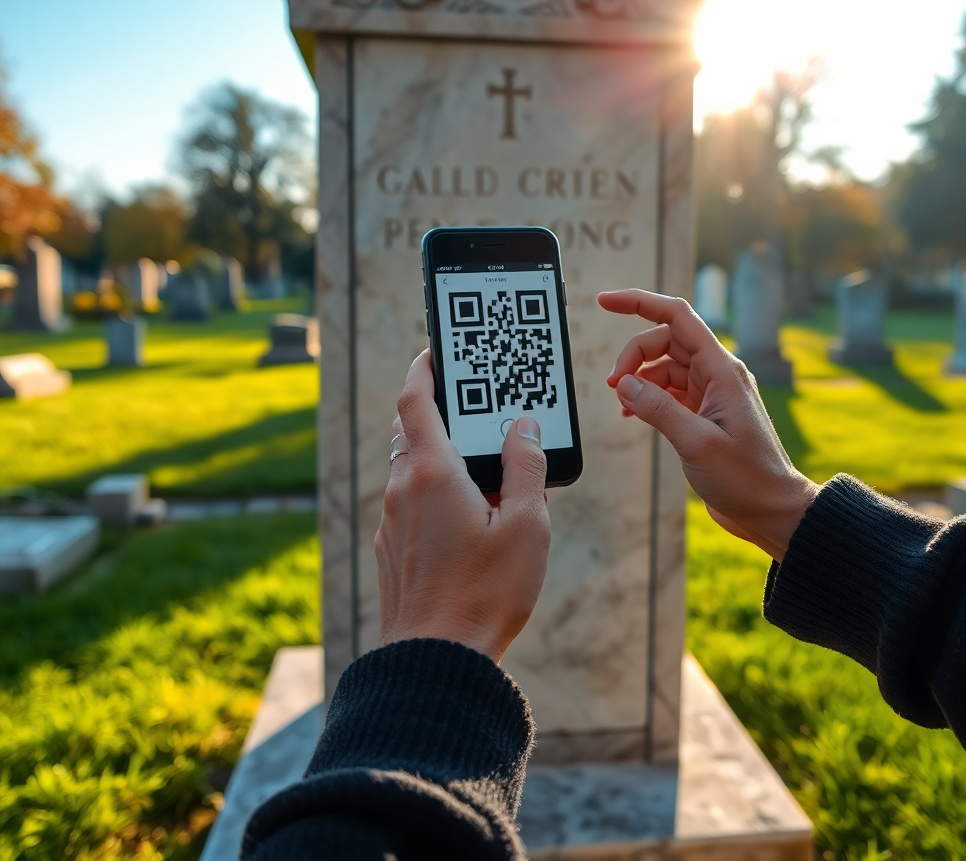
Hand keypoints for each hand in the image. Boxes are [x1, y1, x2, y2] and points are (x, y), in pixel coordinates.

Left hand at [375, 350, 550, 662]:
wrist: (435, 660)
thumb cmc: (485, 593)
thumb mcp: (526, 526)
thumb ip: (526, 468)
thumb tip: (524, 428)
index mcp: (432, 473)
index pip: (415, 401)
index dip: (423, 370)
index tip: (434, 353)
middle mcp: (402, 490)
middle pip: (410, 431)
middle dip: (436, 413)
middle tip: (472, 410)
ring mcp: (391, 522)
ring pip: (409, 469)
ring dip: (437, 456)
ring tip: (481, 470)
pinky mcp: (391, 549)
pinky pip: (409, 503)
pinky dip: (432, 491)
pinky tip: (466, 517)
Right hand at [599, 289, 817, 560]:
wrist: (772, 510)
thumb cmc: (746, 478)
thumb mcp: (697, 443)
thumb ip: (658, 408)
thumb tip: (624, 384)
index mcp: (721, 369)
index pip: (676, 316)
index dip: (639, 302)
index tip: (605, 301)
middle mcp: (716, 374)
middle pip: (665, 341)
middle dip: (633, 355)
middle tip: (612, 385)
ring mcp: (710, 393)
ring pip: (664, 366)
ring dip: (638, 378)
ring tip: (621, 403)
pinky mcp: (704, 413)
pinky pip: (669, 391)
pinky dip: (647, 397)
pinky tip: (632, 414)